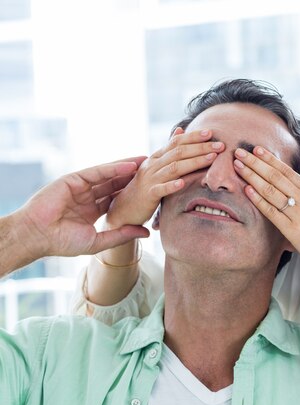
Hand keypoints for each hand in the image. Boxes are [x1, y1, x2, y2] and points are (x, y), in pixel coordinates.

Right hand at [14, 157, 149, 258]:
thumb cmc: (63, 243)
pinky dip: (113, 168)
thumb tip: (146, 233)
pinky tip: (129, 165)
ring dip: (127, 168)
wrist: (38, 236)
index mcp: (92, 211)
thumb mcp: (99, 240)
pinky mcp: (73, 179)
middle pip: (116, 184)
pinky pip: (97, 172)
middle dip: (134, 177)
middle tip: (155, 170)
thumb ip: (122, 234)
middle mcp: (88, 197)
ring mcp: (80, 187)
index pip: (117, 199)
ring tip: (147, 162)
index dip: (135, 193)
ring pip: (108, 175)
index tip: (154, 188)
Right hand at [105, 128, 224, 228]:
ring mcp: (150, 179)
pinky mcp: (148, 195)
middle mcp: (153, 165)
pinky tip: (184, 183)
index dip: (193, 136)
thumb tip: (180, 130)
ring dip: (194, 162)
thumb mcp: (156, 165)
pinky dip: (172, 185)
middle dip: (201, 147)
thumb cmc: (144, 186)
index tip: (211, 132)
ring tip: (211, 158)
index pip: (176, 142)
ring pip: (174, 167)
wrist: (123, 208)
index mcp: (157, 157)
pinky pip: (161, 189)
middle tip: (220, 145)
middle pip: (179, 152)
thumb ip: (168, 150)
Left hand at [233, 146, 299, 275]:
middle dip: (256, 163)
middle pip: (276, 176)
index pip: (287, 171)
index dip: (270, 159)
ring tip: (238, 167)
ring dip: (252, 176)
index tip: (257, 149)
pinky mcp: (292, 229)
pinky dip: (259, 200)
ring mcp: (298, 213)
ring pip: (271, 190)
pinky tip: (247, 190)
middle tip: (239, 152)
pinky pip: (272, 211)